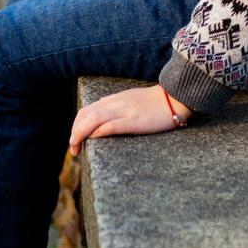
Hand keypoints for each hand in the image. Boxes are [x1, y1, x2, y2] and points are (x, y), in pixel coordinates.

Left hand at [69, 85, 191, 156]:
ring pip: (94, 119)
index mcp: (113, 100)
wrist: (174, 97)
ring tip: (76, 148)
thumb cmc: (154, 103)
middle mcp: (115, 104)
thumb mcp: (129, 102)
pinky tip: (93, 139)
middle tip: (73, 150)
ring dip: (80, 134)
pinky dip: (98, 131)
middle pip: (85, 115)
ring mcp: (124, 111)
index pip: (86, 111)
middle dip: (74, 133)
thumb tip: (101, 122)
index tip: (75, 140)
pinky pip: (112, 124)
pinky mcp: (134, 121)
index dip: (76, 126)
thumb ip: (115, 109)